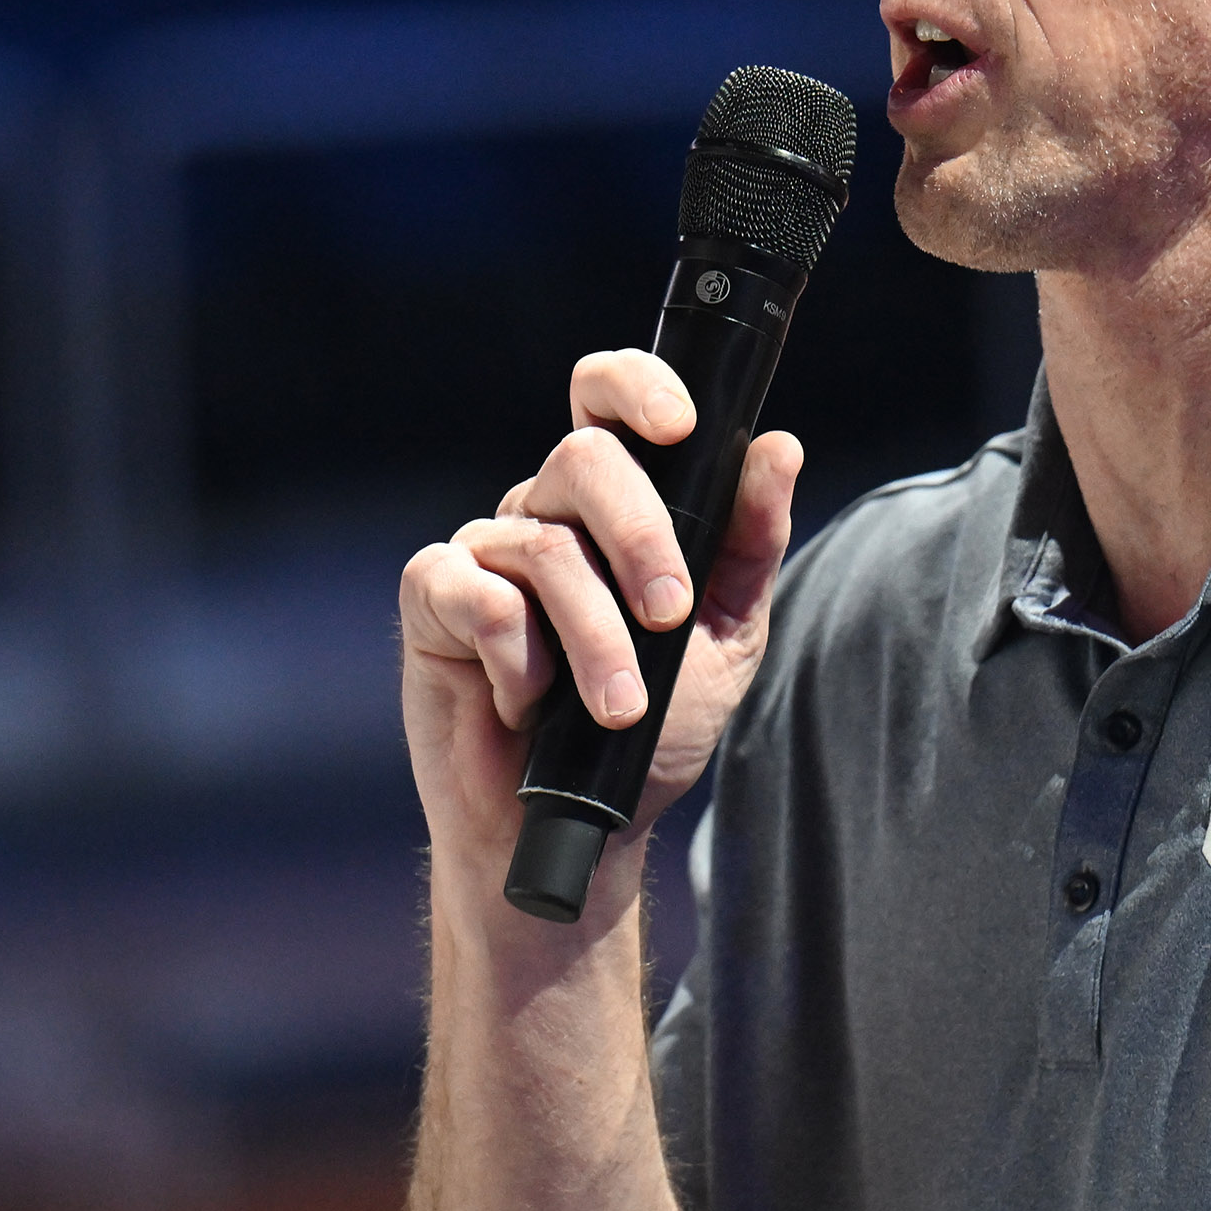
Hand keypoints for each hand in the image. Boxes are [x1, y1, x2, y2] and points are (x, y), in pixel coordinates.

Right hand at [400, 347, 801, 898]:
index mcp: (610, 504)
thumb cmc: (652, 726)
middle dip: (640, 536)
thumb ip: (750, 543)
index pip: (607, 401)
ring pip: (544, 547)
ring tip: (622, 709)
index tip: (681, 426)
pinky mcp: (432, 600)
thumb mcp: (728, 636)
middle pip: (583, 459)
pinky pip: (480, 597)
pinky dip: (520, 659)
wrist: (586, 824)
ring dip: (596, 636)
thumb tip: (778, 446)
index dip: (637, 386)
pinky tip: (528, 704)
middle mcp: (543, 511)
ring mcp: (483, 551)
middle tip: (670, 614)